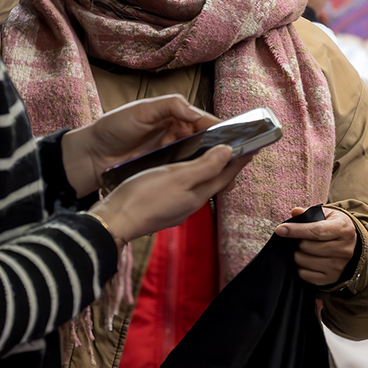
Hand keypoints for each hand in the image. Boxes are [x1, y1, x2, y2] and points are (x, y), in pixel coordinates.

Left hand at [62, 95, 219, 197]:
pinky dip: (196, 175)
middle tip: (237, 160)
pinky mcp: (163, 170)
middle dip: (221, 149)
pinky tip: (207, 182)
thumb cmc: (111, 128)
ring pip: (199, 158)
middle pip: (206, 140)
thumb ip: (168, 106)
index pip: (203, 120)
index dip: (220, 128)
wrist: (90, 156)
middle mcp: (175, 133)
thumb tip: (193, 111)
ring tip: (228, 174)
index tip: (234, 138)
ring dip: (212, 164)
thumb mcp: (140, 111)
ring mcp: (170, 153)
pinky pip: (185, 172)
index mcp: (173, 115)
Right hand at [90, 145, 252, 246]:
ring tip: (211, 156)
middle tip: (235, 149)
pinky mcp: (162, 207)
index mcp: (197, 195)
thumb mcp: (177, 176)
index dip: (239, 160)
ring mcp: (176, 207)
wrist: (115, 221)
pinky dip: (189, 176)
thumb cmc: (143, 197)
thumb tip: (228, 153)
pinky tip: (181, 172)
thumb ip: (205, 166)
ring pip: (198, 185)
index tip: (252, 147)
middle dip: (225, 165)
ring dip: (207, 170)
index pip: (226, 175)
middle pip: (214, 181)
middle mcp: (190, 204)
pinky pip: (183, 189)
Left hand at [274, 206, 358, 286]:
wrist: (351, 244)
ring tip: (304, 249)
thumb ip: (309, 213)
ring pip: (304, 261)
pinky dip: (300, 267)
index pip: (316, 231)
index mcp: (344, 229)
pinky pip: (305, 275)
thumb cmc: (334, 227)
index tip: (280, 229)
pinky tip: (307, 259)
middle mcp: (344, 249)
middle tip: (301, 239)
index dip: (296, 230)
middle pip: (307, 247)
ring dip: (298, 254)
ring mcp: (338, 266)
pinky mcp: (332, 278)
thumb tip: (295, 212)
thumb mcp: (327, 214)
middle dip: (298, 242)